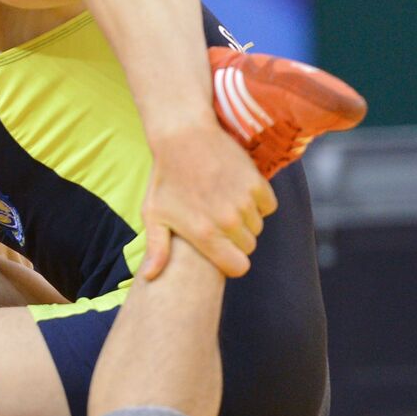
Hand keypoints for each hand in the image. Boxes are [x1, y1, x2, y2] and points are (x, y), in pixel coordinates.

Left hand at [140, 126, 276, 278]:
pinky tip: (238, 192)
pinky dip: (258, 202)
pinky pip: (268, 206)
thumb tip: (148, 279)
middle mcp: (227, 222)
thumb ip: (156, 249)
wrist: (183, 136)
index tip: (222, 252)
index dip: (231, 262)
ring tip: (224, 204)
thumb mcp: (154, 214)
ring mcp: (244, 202)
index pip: (238, 268)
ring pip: (258, 226)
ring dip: (246, 220)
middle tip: (218, 223)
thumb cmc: (165, 178)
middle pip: (248, 247)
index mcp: (204, 235)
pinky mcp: (257, 183)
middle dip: (236, 240)